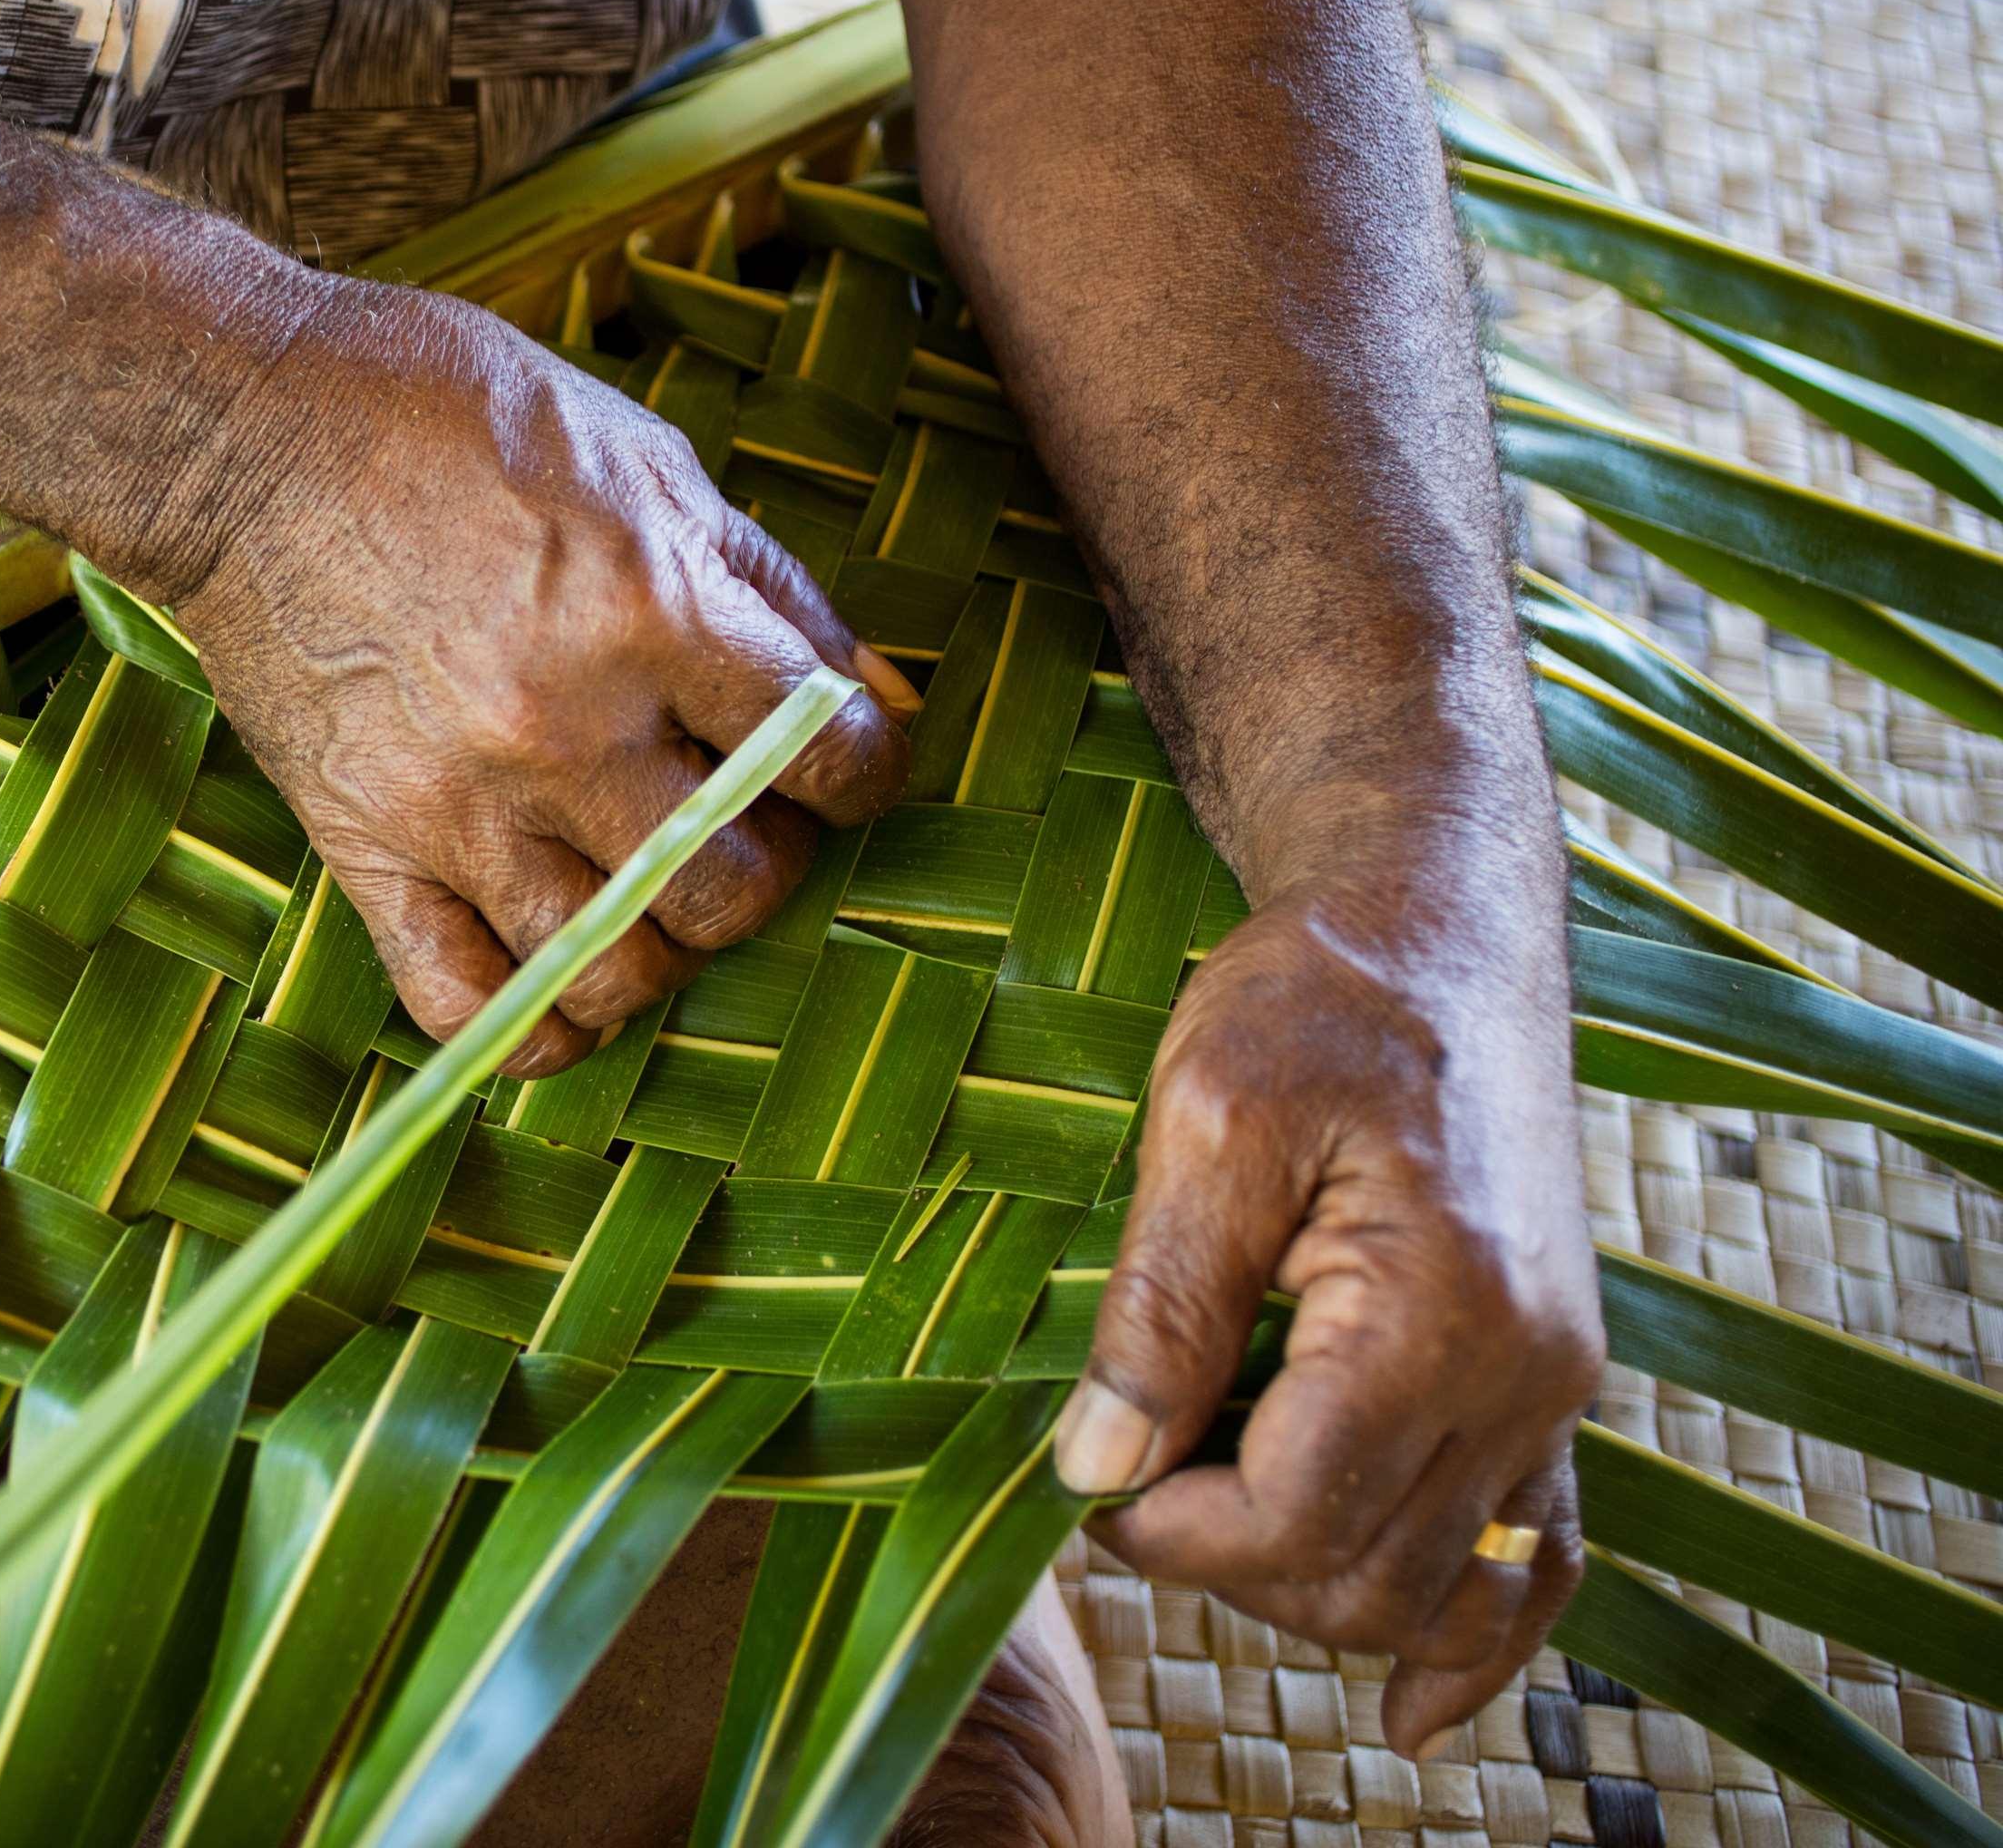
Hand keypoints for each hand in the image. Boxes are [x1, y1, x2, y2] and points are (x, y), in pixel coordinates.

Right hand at [155, 281, 914, 1075]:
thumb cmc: (447, 418)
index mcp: (652, 612)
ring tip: (647, 882)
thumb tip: (872, 696)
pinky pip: (467, 1005)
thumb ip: (766, 585)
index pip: (830, 757)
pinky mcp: (367, 847)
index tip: (845, 764)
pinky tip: (557, 970)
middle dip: (766, 863)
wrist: (242, 433)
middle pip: (735, 889)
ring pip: (616, 968)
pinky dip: (532, 1021)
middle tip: (736, 813)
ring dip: (659, 942)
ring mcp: (459, 804)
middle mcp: (565, 729)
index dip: (866, 770)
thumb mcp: (643, 456)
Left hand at [1056, 827, 1602, 1754]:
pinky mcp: (1550, 1384)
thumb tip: (1100, 1465)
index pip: (1292, 1516)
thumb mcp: (1205, 1116)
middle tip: (1127, 1485)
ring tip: (1206, 1520)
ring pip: (1441, 1590)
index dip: (1168, 1531)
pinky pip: (1538, 1559)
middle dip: (1229, 1567)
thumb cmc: (1320, 997)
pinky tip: (1413, 1713)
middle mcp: (1527, 1376)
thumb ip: (1160, 1303)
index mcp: (1439, 1313)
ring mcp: (1553, 1390)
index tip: (1084, 1481)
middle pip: (1366, 1576)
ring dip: (1314, 1590)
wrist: (1440, 925)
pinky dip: (1476, 1641)